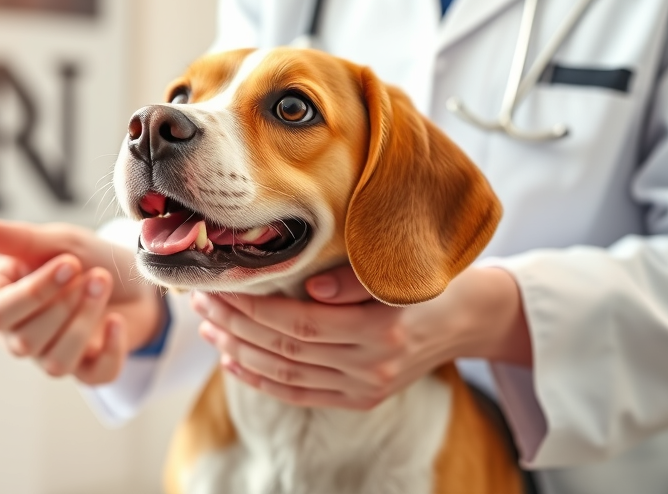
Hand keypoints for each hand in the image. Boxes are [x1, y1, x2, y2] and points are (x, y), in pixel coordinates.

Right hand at [0, 218, 163, 384]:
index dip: (33, 293)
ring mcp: (51, 355)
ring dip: (85, 322)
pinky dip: (110, 350)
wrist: (131, 277)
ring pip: (56, 363)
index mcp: (0, 300)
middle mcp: (18, 334)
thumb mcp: (56, 241)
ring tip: (104, 284)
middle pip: (24, 342)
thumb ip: (18, 239)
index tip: (70, 262)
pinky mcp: (87, 369)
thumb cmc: (85, 257)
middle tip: (96, 274)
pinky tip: (118, 321)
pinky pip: (93, 376)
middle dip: (65, 305)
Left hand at [192, 265, 529, 408]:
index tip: (218, 286)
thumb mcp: (397, 269)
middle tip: (201, 301)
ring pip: (288, 373)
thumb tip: (307, 287)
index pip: (298, 323)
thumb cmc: (426, 281)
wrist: (466, 318)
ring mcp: (366, 387)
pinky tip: (233, 360)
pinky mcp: (361, 398)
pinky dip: (263, 379)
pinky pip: (302, 393)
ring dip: (240, 351)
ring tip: (209, 327)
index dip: (252, 308)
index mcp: (381, 329)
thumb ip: (353, 280)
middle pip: (286, 349)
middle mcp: (372, 366)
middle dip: (235, 325)